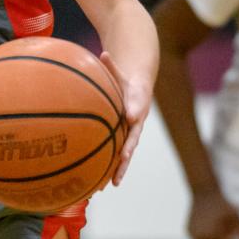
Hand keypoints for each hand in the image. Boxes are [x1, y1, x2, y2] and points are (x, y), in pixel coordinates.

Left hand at [100, 50, 151, 185]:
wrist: (137, 89)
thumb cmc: (125, 80)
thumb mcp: (120, 72)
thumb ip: (112, 66)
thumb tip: (104, 55)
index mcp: (137, 105)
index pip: (137, 108)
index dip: (134, 112)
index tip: (130, 117)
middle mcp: (136, 123)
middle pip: (133, 139)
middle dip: (127, 152)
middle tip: (122, 162)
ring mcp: (130, 134)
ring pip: (126, 153)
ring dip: (119, 168)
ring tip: (111, 184)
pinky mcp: (123, 140)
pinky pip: (117, 155)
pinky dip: (111, 168)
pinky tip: (101, 183)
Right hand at [189, 187, 238, 238]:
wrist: (204, 192)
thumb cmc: (222, 205)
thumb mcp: (236, 217)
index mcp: (211, 236)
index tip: (229, 229)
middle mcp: (199, 238)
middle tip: (221, 225)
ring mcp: (192, 235)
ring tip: (214, 224)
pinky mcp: (188, 231)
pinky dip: (204, 236)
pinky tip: (207, 225)